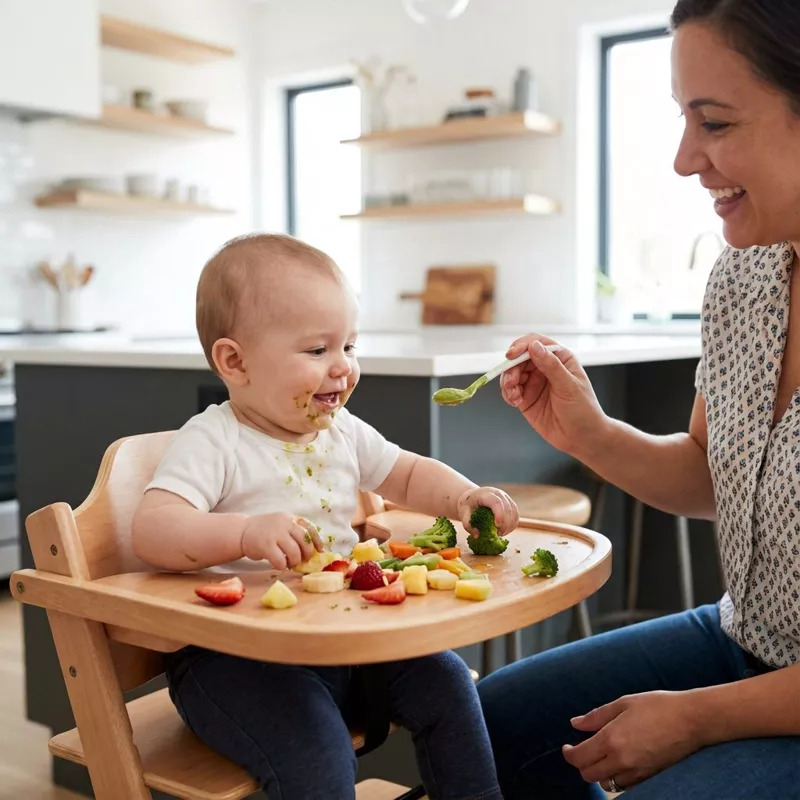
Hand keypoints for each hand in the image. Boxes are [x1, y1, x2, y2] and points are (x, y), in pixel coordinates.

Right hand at [240, 512, 322, 568]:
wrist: (242, 531)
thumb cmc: (265, 531)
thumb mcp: (281, 525)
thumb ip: (294, 532)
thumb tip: (313, 550)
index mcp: (291, 518)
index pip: (310, 528)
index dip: (317, 541)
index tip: (319, 550)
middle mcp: (285, 523)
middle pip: (304, 541)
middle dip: (306, 554)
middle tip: (302, 560)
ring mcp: (275, 534)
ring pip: (294, 552)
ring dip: (294, 561)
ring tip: (289, 563)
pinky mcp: (266, 545)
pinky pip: (280, 560)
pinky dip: (282, 565)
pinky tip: (278, 564)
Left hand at [457, 486, 518, 536]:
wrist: (472, 497)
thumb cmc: (467, 505)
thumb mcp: (463, 513)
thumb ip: (468, 524)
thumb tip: (477, 536)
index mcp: (486, 494)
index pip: (496, 502)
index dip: (499, 514)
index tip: (497, 526)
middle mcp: (498, 494)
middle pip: (508, 508)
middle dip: (505, 524)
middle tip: (498, 534)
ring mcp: (506, 498)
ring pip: (514, 512)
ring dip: (510, 525)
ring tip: (500, 534)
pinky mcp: (510, 504)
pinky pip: (516, 515)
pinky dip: (512, 525)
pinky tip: (505, 531)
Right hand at [501, 334, 608, 458]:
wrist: (582, 438)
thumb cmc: (583, 410)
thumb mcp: (569, 386)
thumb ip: (551, 366)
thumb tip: (534, 347)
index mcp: (560, 358)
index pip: (536, 343)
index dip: (521, 346)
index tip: (512, 355)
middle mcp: (545, 368)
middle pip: (519, 358)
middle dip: (511, 367)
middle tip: (511, 381)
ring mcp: (534, 383)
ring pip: (511, 373)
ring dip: (508, 382)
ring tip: (514, 394)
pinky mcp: (526, 398)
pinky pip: (510, 390)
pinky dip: (508, 394)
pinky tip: (516, 402)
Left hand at [562, 691, 701, 791]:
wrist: (692, 720)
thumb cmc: (658, 706)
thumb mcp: (623, 703)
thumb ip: (596, 716)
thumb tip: (575, 724)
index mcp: (611, 739)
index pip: (579, 758)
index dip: (568, 754)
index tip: (567, 747)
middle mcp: (621, 759)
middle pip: (589, 775)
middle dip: (581, 764)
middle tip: (582, 749)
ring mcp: (637, 771)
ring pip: (606, 783)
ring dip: (599, 772)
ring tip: (601, 755)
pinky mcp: (650, 777)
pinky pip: (624, 785)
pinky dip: (616, 777)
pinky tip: (619, 761)